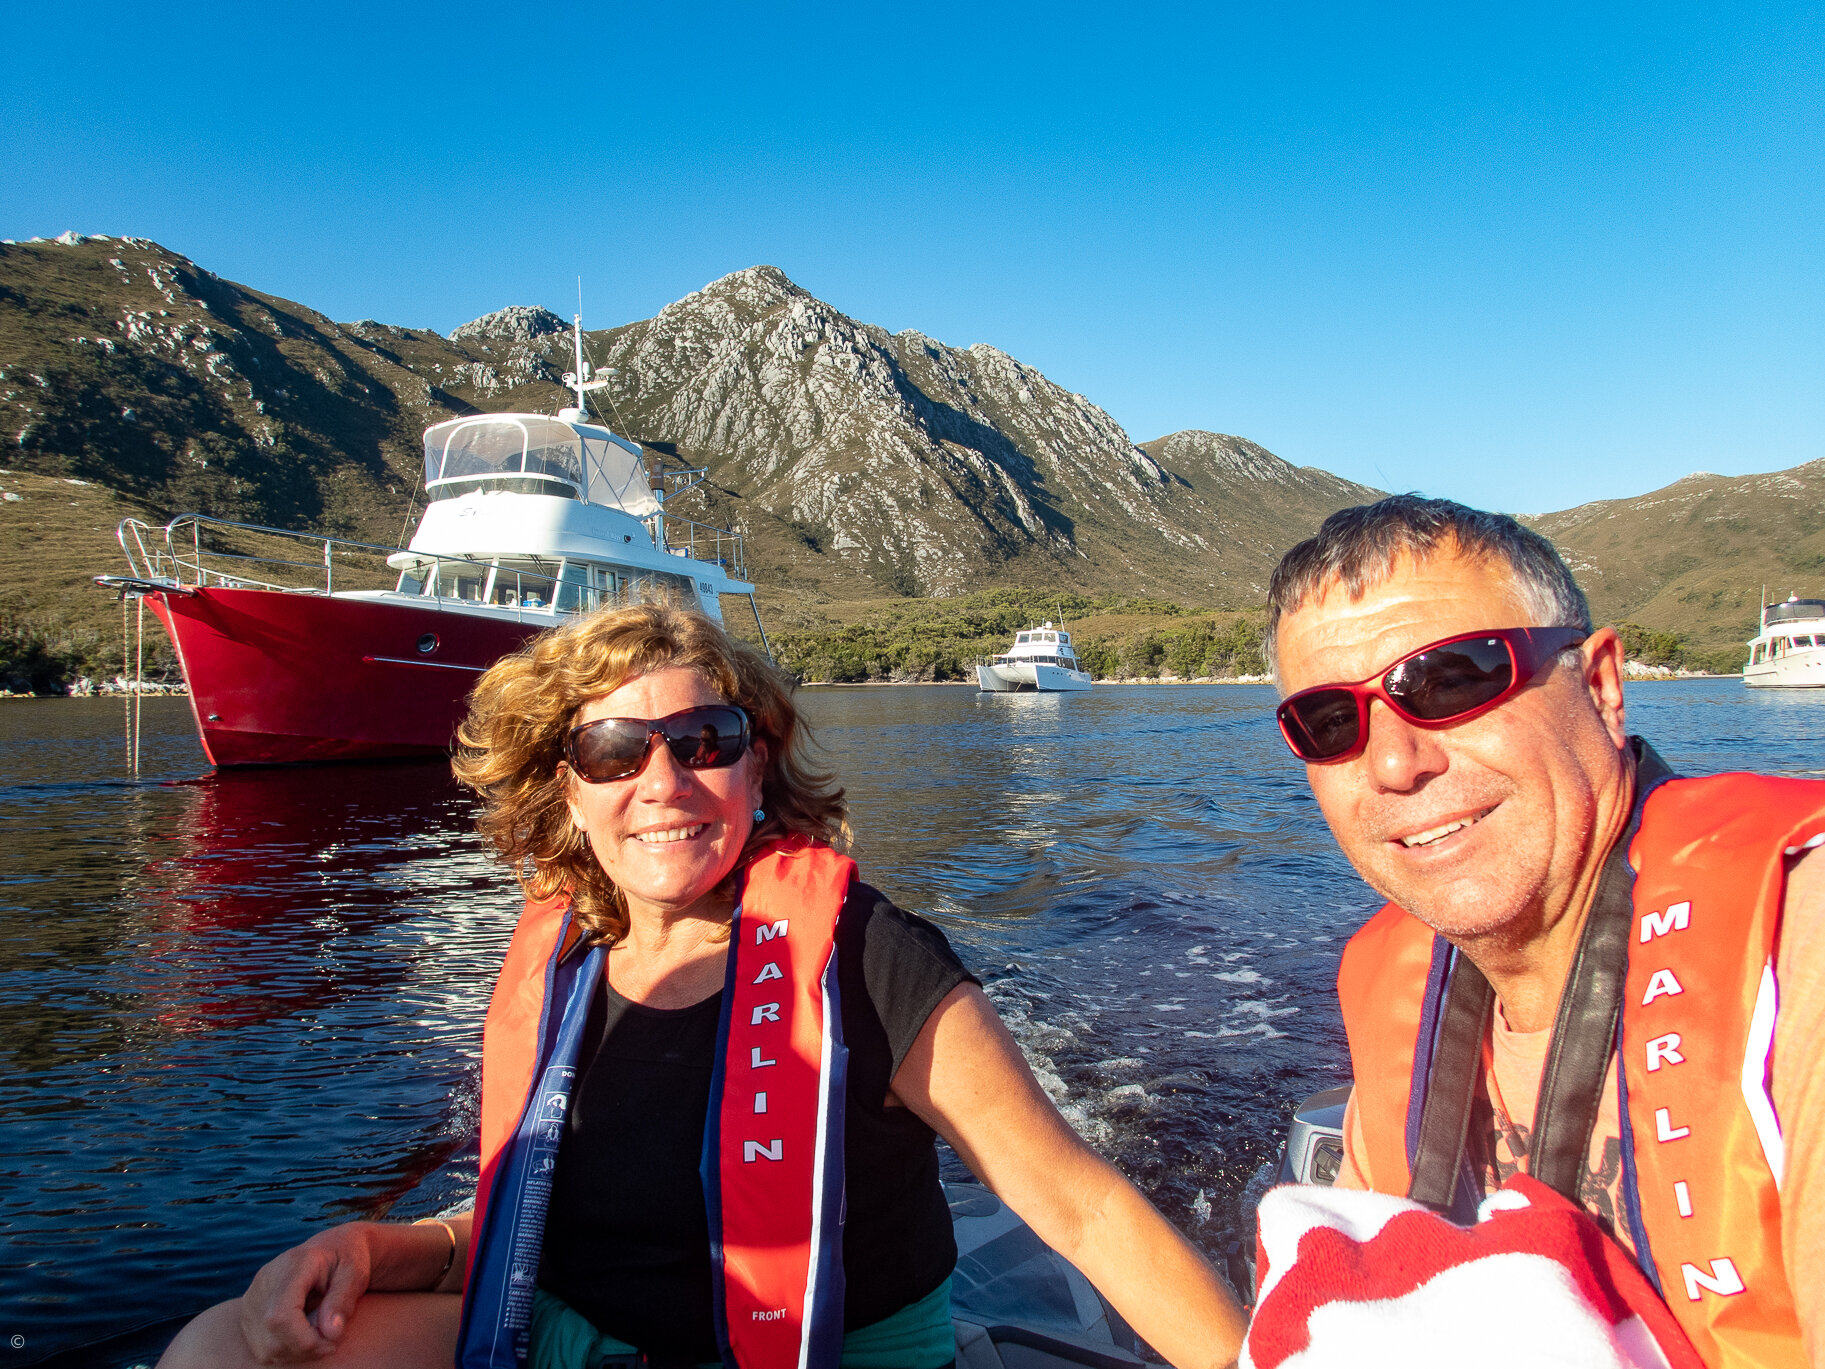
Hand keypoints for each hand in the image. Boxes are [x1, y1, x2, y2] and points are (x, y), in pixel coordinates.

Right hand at [237, 1223, 373, 1362]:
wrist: (334, 1246)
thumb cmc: (349, 1258)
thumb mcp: (355, 1272)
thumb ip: (343, 1301)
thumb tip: (330, 1334)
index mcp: (294, 1265)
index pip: (281, 1314)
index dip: (304, 1339)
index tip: (332, 1342)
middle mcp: (266, 1280)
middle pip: (272, 1333)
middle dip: (305, 1347)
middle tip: (331, 1342)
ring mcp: (253, 1298)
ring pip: (265, 1345)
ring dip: (296, 1351)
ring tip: (320, 1335)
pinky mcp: (250, 1313)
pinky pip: (262, 1347)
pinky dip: (286, 1350)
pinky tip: (305, 1335)